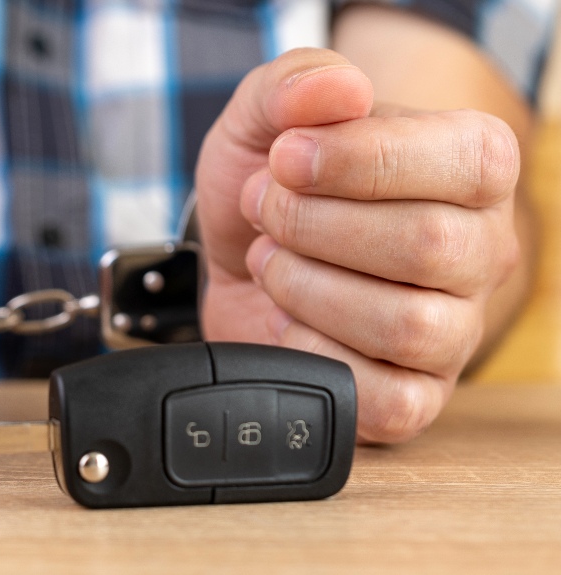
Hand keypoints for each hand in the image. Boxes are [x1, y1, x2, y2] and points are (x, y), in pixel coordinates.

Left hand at [195, 48, 519, 442]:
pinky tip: (287, 322)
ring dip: (306, 288)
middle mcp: (479, 250)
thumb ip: (295, 85)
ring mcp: (452, 330)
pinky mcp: (414, 394)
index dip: (360, 162)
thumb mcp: (263, 119)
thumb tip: (339, 90)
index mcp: (470, 168)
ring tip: (272, 263)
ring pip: (408, 325)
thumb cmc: (270, 187)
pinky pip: (390, 399)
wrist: (235, 258)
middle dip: (315, 226)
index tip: (285, 159)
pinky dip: (315, 355)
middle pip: (428, 246)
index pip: (463, 162)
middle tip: (267, 211)